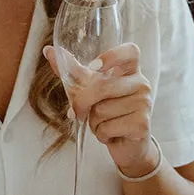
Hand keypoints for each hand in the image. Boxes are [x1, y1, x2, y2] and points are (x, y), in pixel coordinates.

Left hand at [44, 43, 157, 177]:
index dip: (112, 56)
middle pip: (102, 86)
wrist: (127, 144)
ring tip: (103, 123)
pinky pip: (107, 127)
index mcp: (130, 70)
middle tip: (80, 112)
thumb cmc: (109, 111)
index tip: (93, 67)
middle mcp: (141, 83)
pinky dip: (101, 134)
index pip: (130, 52)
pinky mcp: (141, 124)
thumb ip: (74, 71)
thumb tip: (48, 50)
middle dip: (82, 102)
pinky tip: (110, 134)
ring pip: (102, 110)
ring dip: (93, 122)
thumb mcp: (92, 89)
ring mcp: (144, 103)